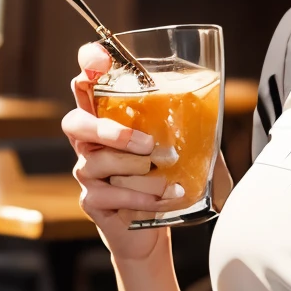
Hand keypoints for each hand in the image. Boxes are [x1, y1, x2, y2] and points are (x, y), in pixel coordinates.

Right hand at [62, 42, 176, 261]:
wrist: (149, 231)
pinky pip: (111, 194)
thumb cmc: (161, 180)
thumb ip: (186, 127)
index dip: (87, 67)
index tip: (100, 58)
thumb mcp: (178, 148)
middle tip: (146, 144)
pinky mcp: (91, 201)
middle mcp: (89, 143)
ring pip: (97, 162)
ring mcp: (86, 172)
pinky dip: (143, 197)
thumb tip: (215, 102)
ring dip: (138, 170)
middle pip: (75, 123)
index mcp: (106, 120)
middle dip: (109, 131)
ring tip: (166, 176)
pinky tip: (166, 197)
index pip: (86, 85)